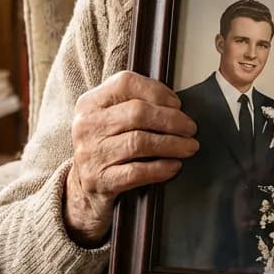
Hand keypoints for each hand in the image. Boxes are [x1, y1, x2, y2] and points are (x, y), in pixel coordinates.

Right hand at [64, 71, 196, 246]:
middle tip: (191, 128)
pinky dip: (161, 168)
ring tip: (189, 147)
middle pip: (137, 113)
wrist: (83, 189)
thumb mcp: (110, 120)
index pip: (125, 83)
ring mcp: (91, 153)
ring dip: (172, 144)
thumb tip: (176, 105)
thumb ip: (133, 105)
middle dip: (172, 120)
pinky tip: (174, 166)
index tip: (177, 104)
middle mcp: (86, 125)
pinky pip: (136, 172)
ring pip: (140, 142)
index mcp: (90, 103)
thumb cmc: (106, 148)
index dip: (157, 91)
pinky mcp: (99, 180)